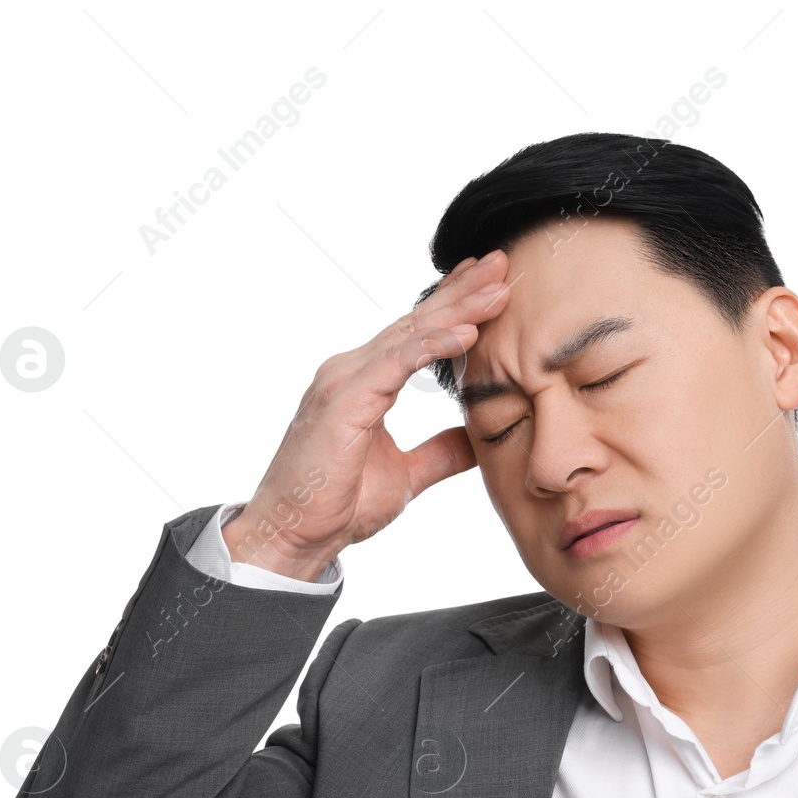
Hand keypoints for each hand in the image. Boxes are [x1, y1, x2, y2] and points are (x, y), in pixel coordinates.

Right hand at [223, 250, 509, 579]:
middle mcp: (352, 371)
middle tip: (502, 262)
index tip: (490, 283)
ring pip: (410, 334)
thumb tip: (476, 439)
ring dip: (457, 309)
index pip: (416, 334)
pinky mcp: (344, 401)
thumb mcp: (406, 475)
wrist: (294, 536)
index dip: (454, 306)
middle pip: (416, 322)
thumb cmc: (337, 505)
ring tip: (497, 288)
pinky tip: (467, 332)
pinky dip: (433, 346)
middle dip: (462, 292)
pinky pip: (396, 364)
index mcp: (364, 382)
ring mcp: (344, 380)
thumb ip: (440, 452)